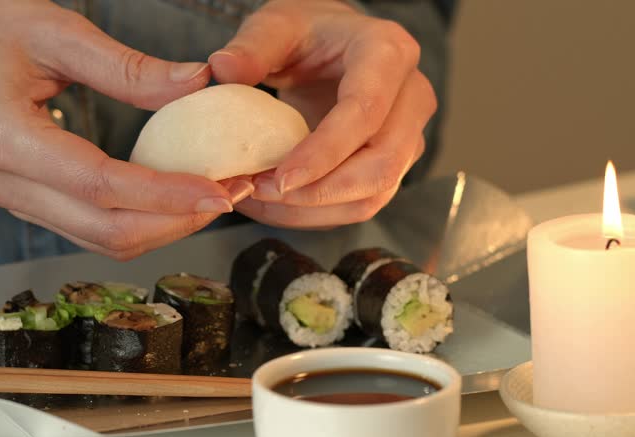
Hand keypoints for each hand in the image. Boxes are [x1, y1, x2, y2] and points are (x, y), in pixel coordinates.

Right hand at [0, 0, 253, 258]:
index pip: (100, 186)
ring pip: (101, 240)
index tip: (220, 190)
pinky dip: (140, 220)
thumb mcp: (53, 30)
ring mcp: (15, 199)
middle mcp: (6, 183)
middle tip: (232, 194)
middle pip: (106, 231)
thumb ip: (126, 66)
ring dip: (164, 226)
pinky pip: (91, 228)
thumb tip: (198, 82)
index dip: (166, 195)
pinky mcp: (29, 200)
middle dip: (178, 221)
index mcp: (5, 137)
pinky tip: (175, 196)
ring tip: (214, 196)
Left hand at [209, 0, 435, 228]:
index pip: (365, 112)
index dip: (324, 153)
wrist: (333, 46)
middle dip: (319, 192)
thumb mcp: (276, 24)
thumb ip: (252, 44)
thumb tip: (223, 68)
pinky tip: (275, 204)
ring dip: (313, 210)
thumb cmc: (308, 33)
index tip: (279, 179)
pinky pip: (360, 204)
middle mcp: (412, 97)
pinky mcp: (393, 164)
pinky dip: (315, 213)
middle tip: (261, 191)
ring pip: (373, 195)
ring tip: (259, 199)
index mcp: (389, 52)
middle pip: (382, 165)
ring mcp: (408, 135)